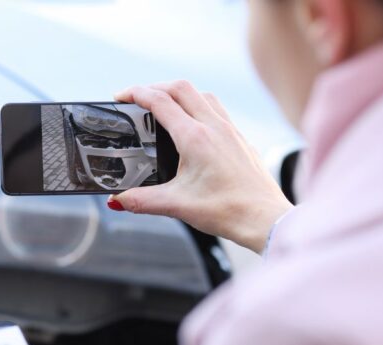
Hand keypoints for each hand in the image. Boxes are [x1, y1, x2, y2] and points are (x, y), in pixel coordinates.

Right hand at [112, 81, 292, 253]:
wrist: (265, 219)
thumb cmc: (229, 211)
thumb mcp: (177, 206)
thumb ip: (142, 200)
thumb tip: (118, 200)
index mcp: (195, 138)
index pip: (160, 102)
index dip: (136, 93)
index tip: (121, 96)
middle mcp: (214, 127)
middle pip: (181, 88)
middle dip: (155, 87)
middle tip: (137, 98)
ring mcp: (230, 130)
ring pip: (202, 95)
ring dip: (179, 93)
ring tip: (164, 105)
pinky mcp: (240, 139)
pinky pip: (217, 109)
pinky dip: (198, 106)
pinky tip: (193, 124)